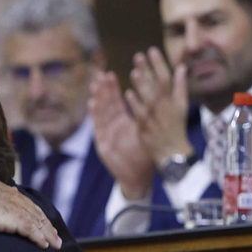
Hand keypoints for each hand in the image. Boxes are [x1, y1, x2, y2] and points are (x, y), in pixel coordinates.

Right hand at [0, 173, 60, 248]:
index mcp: (13, 195)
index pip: (32, 207)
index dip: (41, 218)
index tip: (47, 226)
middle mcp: (19, 201)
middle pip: (39, 216)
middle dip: (49, 229)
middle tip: (57, 239)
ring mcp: (19, 210)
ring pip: (39, 224)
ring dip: (49, 236)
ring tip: (55, 246)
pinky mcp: (16, 220)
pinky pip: (32, 231)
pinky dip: (40, 239)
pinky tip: (45, 246)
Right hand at [89, 71, 153, 200]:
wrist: (138, 177)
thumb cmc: (145, 156)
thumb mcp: (148, 132)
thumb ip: (148, 114)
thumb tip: (159, 95)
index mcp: (124, 122)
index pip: (117, 102)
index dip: (113, 89)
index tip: (110, 74)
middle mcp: (113, 127)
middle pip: (106, 105)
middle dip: (103, 90)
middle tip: (100, 74)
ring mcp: (106, 135)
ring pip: (101, 114)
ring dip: (97, 99)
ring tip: (95, 85)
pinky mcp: (102, 144)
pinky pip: (98, 127)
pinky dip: (95, 115)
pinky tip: (92, 103)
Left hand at [124, 47, 191, 166]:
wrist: (171, 151)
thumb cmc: (176, 126)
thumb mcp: (182, 105)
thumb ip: (180, 86)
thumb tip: (181, 68)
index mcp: (174, 98)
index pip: (166, 76)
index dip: (158, 63)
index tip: (152, 50)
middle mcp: (163, 105)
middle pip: (154, 84)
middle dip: (147, 68)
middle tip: (138, 55)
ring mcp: (153, 116)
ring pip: (146, 97)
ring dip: (140, 84)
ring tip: (134, 71)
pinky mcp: (144, 126)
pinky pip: (138, 113)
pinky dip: (134, 103)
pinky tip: (128, 93)